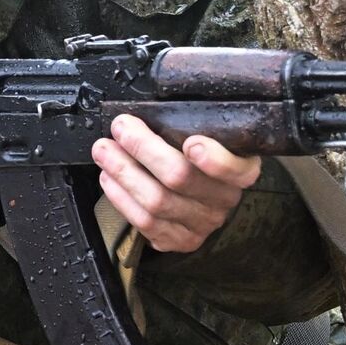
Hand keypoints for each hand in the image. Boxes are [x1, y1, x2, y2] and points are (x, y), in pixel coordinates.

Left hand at [91, 115, 258, 252]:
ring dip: (123, 172)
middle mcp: (224, 200)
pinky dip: (121, 197)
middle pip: (181, 178)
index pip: (236, 169)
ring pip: (157, 201)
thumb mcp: (208, 133)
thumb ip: (192, 120)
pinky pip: (145, 222)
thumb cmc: (196, 153)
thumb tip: (155, 105)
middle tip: (121, 128)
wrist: (197, 196)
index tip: (191, 142)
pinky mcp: (179, 239)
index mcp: (241, 170)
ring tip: (104, 150)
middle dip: (143, 149)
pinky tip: (108, 178)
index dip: (215, 160)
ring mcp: (202, 224)